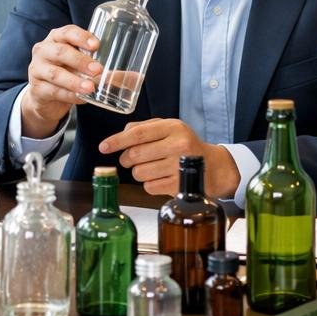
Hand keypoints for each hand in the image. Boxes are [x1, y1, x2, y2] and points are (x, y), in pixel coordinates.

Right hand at [20, 24, 101, 137]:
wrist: (45, 96)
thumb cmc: (68, 72)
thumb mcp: (82, 67)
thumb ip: (105, 70)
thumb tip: (136, 77)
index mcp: (57, 38)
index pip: (67, 32)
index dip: (81, 37)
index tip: (96, 45)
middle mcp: (44, 51)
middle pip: (60, 52)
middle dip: (80, 60)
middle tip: (98, 69)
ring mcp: (37, 69)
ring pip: (55, 74)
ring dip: (74, 81)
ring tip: (91, 87)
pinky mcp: (37, 89)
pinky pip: (53, 91)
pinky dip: (69, 95)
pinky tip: (81, 99)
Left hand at [100, 119, 239, 197]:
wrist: (213, 167)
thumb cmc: (186, 146)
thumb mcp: (170, 129)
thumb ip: (145, 128)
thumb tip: (121, 135)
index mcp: (173, 127)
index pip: (138, 133)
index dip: (117, 141)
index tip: (103, 147)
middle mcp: (177, 145)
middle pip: (134, 155)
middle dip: (127, 159)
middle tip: (131, 160)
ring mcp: (179, 167)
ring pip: (139, 173)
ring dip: (138, 172)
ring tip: (151, 168)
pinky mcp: (178, 186)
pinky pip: (148, 187)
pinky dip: (149, 184)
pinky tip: (161, 178)